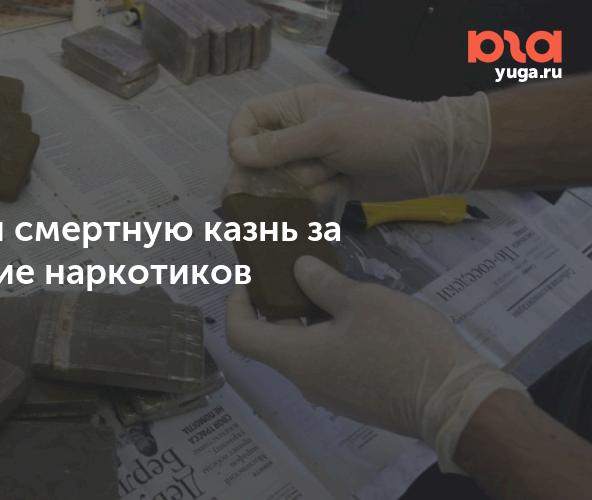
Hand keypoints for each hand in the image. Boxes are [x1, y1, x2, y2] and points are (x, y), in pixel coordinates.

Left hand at [225, 255, 527, 473]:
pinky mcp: (355, 397)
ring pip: (305, 350)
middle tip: (300, 268)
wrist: (455, 402)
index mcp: (297, 357)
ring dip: (310, 317)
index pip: (241, 334)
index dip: (236, 303)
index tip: (251, 277)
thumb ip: (323, 283)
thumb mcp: (362, 300)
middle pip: (274, 340)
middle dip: (280, 302)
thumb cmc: (404, 345)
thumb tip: (298, 270)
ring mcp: (331, 393)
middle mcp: (306, 380)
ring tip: (334, 285)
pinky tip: (359, 314)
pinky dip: (330, 335)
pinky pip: (329, 362)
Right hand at [226, 84, 491, 204]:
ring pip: (283, 181)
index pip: (249, 118)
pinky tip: (342, 187)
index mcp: (296, 107)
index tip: (243, 162)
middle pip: (260, 156)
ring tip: (334, 175)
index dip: (240, 139)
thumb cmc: (379, 133)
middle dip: (270, 173)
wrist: (430, 157)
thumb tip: (236, 152)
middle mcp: (299, 132)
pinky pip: (305, 196)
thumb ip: (280, 145)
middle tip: (271, 192)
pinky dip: (321, 195)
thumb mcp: (327, 133)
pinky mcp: (328, 183)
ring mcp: (314, 159)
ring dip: (305, 183)